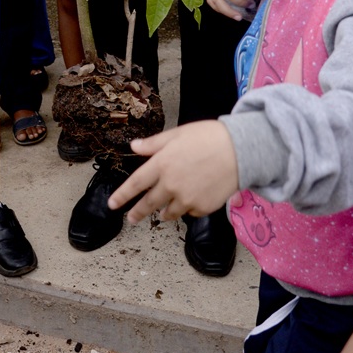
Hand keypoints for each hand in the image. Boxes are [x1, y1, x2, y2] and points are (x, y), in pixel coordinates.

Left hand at [108, 122, 239, 223]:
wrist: (239, 151)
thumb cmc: (208, 137)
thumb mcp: (177, 134)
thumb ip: (154, 144)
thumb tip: (134, 146)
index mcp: (161, 164)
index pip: (135, 184)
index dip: (122, 195)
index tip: (112, 205)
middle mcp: (171, 185)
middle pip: (148, 204)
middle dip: (137, 212)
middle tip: (131, 218)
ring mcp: (187, 199)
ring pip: (169, 212)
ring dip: (163, 212)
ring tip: (161, 212)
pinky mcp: (202, 208)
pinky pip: (190, 212)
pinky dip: (188, 207)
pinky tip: (193, 197)